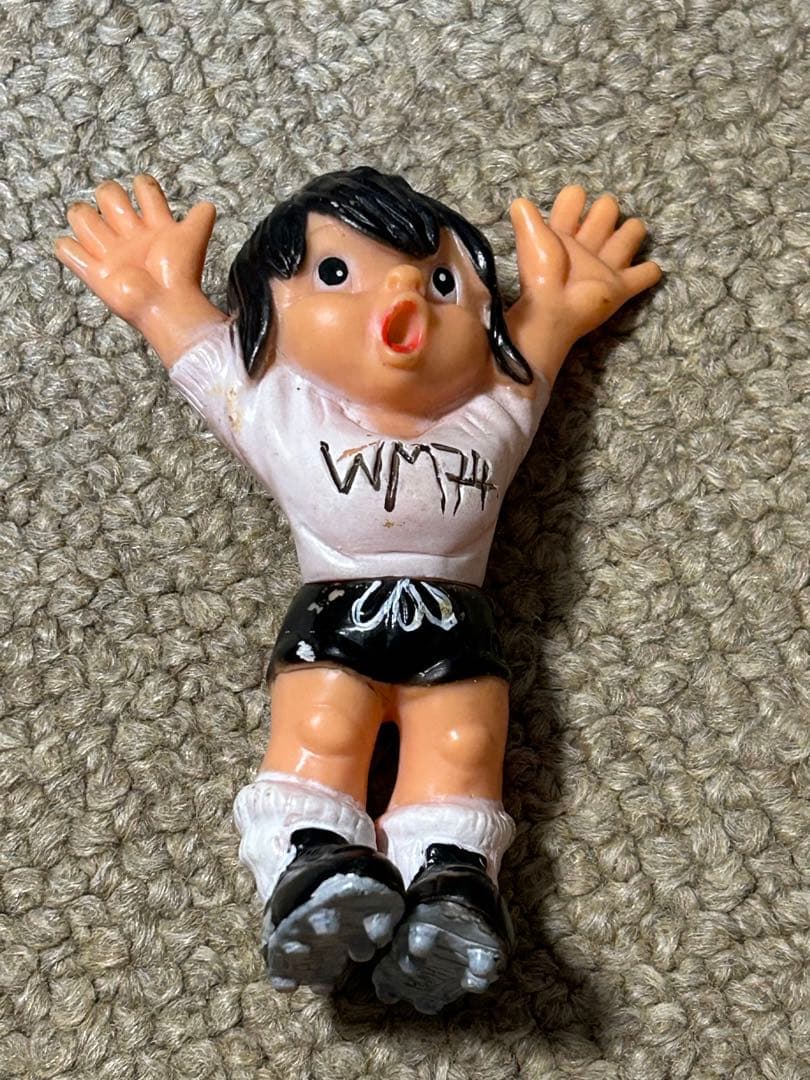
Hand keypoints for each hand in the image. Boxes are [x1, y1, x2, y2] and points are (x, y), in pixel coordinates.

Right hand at [55, 176, 222, 363]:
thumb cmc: (181, 274)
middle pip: (106, 194)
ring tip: (107, 239)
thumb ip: (200, 219)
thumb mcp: (193, 239)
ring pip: (81, 216)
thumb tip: (207, 206)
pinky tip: (88, 255)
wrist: (168, 305)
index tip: (149, 198)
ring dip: (88, 219)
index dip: (144, 188)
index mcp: (153, 226)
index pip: (143, 190)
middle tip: (124, 219)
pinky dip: (69, 248)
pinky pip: (67, 250)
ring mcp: (110, 253)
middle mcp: (130, 236)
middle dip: (110, 197)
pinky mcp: (94, 273)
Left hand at [507, 187, 661, 377]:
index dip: (573, 199)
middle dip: (606, 210)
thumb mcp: (531, 240)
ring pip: (629, 237)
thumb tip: (519, 203)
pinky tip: (646, 270)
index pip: (574, 199)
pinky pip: (645, 276)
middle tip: (597, 225)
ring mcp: (606, 268)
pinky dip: (649, 272)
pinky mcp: (620, 289)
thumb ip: (526, 219)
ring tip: (623, 238)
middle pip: (608, 210)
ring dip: (631, 232)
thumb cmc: (541, 274)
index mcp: (564, 234)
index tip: (571, 206)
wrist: (552, 311)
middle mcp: (587, 246)